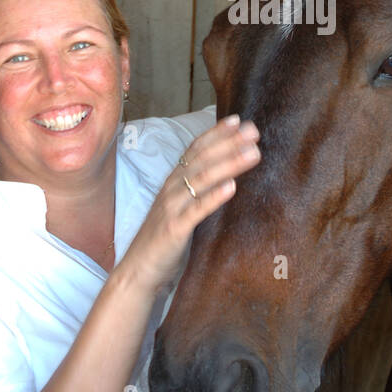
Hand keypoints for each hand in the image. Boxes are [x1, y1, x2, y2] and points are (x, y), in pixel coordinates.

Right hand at [119, 115, 260, 295]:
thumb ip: (197, 191)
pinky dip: (214, 197)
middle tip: (253, 131)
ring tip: (252, 153)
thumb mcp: (181, 208)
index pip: (195, 150)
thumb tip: (227, 176)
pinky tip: (232, 187)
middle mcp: (171, 189)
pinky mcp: (174, 229)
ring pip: (201, 178)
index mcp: (173, 182)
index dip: (215, 134)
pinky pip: (196, 210)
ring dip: (229, 163)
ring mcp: (172, 207)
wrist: (139, 270)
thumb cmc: (165, 239)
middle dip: (228, 142)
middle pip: (202, 159)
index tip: (237, 120)